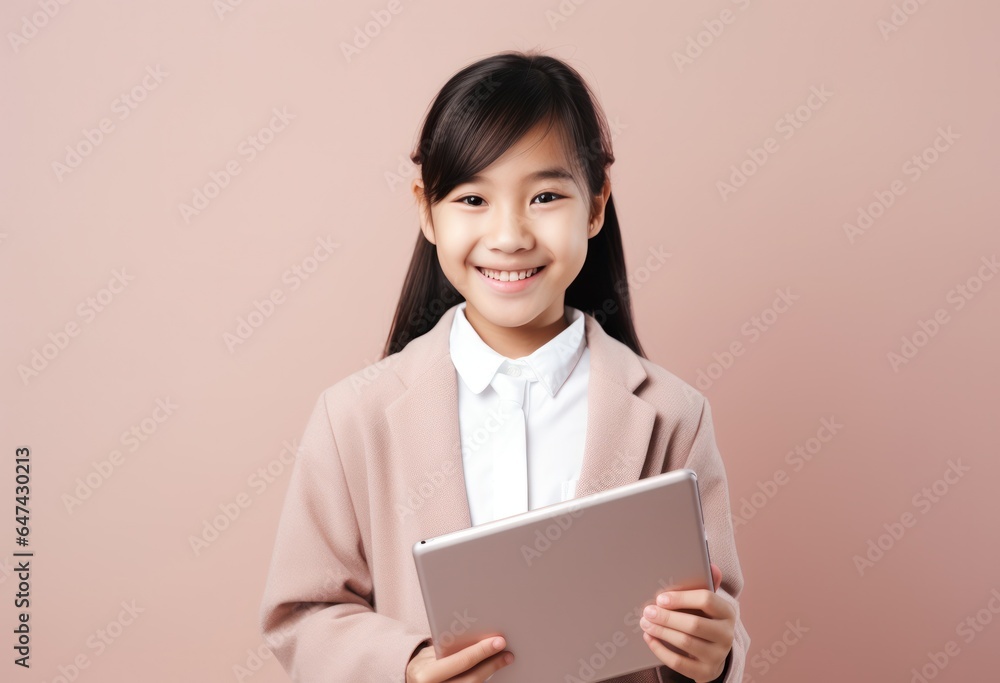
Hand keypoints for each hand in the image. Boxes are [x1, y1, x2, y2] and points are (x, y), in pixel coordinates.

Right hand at [406, 635, 513, 682]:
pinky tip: (492, 670)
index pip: (461, 662)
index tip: (498, 641)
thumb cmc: (424, 664)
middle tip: (507, 653)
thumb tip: (479, 637)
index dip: (482, 651)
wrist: (414, 682)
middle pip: (472, 679)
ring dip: (491, 673)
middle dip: (492, 664)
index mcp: (426, 676)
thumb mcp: (429, 655)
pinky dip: (484, 679)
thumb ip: (449, 650)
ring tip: (504, 660)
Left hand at [639, 562, 734, 682]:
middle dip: (667, 617)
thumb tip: (712, 567)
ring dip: (661, 631)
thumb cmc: (704, 621)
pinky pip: (679, 662)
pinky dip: (660, 650)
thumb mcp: (706, 605)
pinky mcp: (706, 672)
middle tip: (648, 611)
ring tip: (645, 623)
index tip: (661, 598)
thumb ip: (705, 585)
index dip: (682, 598)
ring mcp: (717, 656)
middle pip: (694, 624)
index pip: (707, 600)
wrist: (712, 654)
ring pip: (686, 643)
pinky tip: (649, 638)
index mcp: (727, 612)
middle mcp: (726, 635)